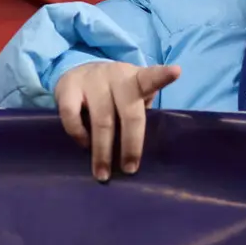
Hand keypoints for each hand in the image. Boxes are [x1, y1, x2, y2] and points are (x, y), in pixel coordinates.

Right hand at [54, 61, 180, 181]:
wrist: (77, 71)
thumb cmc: (112, 93)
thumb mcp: (129, 97)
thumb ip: (137, 115)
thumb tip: (140, 155)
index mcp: (136, 79)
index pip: (151, 77)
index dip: (163, 75)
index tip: (176, 72)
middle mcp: (116, 76)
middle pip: (129, 113)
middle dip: (130, 145)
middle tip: (129, 170)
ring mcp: (92, 80)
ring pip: (102, 120)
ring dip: (102, 151)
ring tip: (102, 173)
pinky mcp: (69, 86)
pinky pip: (72, 115)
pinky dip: (79, 134)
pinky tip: (83, 144)